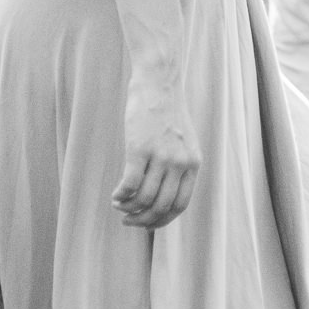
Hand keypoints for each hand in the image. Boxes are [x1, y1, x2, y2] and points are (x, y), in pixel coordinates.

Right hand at [113, 73, 199, 228]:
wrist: (158, 84)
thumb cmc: (167, 113)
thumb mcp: (183, 142)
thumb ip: (179, 166)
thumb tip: (162, 197)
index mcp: (193, 163)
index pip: (180, 205)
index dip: (162, 220)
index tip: (148, 224)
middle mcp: (180, 162)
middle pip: (161, 206)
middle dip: (142, 220)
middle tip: (128, 221)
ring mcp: (161, 156)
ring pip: (144, 199)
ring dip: (128, 209)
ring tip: (119, 205)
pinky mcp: (139, 149)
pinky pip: (129, 185)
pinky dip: (120, 196)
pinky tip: (115, 196)